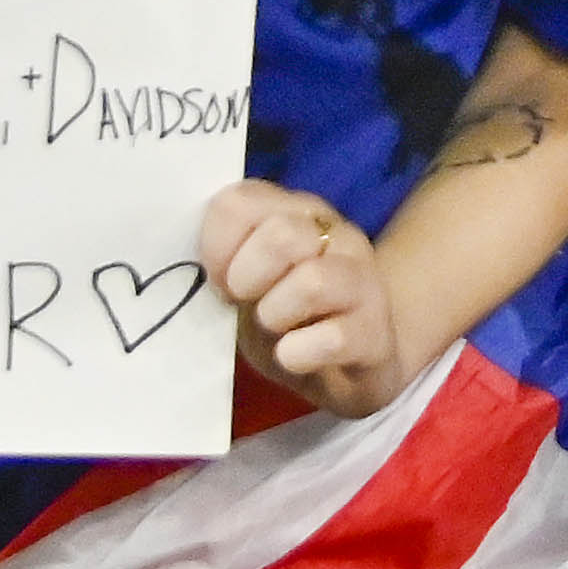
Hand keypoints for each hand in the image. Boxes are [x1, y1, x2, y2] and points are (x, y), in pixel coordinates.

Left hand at [202, 179, 415, 415]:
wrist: (354, 366)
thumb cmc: (288, 319)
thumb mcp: (248, 285)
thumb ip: (223, 261)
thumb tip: (192, 266)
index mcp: (295, 212)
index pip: (239, 202)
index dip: (217, 246)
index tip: (220, 280)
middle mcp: (335, 235)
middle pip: (281, 234)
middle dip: (247, 278)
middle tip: (247, 304)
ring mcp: (363, 281)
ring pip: (312, 281)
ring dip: (275, 315)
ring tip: (275, 329)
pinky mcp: (375, 331)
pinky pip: (332, 338)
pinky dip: (300, 353)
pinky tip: (295, 356)